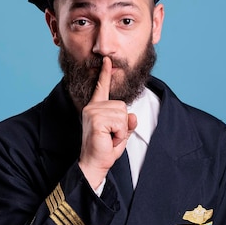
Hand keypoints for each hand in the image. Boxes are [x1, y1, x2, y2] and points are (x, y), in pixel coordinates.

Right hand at [78, 57, 136, 189]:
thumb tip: (133, 116)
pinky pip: (120, 123)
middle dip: (123, 124)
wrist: (94, 164)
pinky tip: (108, 139)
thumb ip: (127, 122)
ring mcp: (93, 112)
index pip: (101, 87)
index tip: (107, 60)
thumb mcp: (121, 133)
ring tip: (109, 138)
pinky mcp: (96, 120)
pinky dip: (119, 134)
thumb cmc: (105, 149)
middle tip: (111, 136)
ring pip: (122, 114)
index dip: (105, 74)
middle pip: (122, 106)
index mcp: (96, 108)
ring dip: (121, 130)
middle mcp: (92, 107)